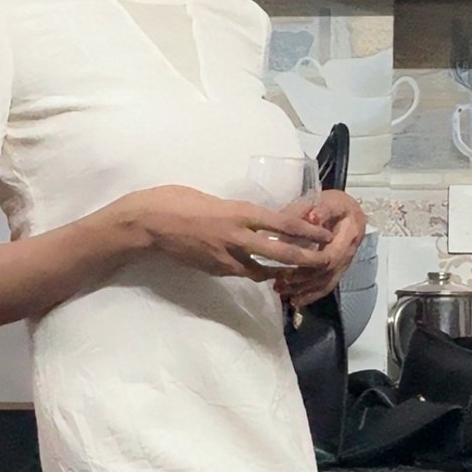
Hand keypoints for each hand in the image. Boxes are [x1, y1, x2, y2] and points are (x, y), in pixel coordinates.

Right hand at [129, 184, 333, 279]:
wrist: (147, 225)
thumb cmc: (174, 200)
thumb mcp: (211, 198)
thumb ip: (234, 211)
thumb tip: (249, 218)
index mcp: (239, 212)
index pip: (283, 224)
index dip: (307, 232)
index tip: (325, 235)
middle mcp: (237, 237)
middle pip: (280, 253)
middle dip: (305, 259)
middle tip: (323, 262)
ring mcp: (225, 257)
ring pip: (262, 270)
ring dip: (279, 272)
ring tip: (294, 272)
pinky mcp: (214, 270)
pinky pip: (240, 273)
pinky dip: (252, 272)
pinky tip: (258, 272)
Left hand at [272, 188, 368, 309]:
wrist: (347, 210)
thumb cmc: (333, 204)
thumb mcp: (326, 200)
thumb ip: (318, 209)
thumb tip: (311, 218)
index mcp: (349, 235)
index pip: (331, 256)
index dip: (310, 265)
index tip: (287, 266)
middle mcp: (349, 253)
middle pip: (327, 273)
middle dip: (302, 280)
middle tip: (279, 283)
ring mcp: (344, 264)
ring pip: (326, 282)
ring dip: (304, 290)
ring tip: (281, 291)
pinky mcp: (337, 270)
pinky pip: (327, 286)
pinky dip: (311, 294)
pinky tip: (295, 300)